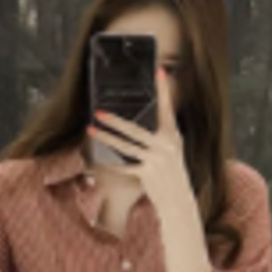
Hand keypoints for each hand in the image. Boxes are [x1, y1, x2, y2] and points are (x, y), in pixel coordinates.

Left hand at [86, 65, 192, 211]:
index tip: (159, 72)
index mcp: (173, 135)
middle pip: (135, 129)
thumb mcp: (172, 149)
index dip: (163, 90)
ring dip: (107, 137)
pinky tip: (99, 158)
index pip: (167, 108)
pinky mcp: (147, 174)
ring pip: (126, 146)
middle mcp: (166, 146)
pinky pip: (125, 166)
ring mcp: (156, 160)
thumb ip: (161, 134)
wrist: (179, 199)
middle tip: (99, 111)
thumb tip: (141, 121)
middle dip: (115, 121)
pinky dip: (112, 163)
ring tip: (92, 129)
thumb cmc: (172, 172)